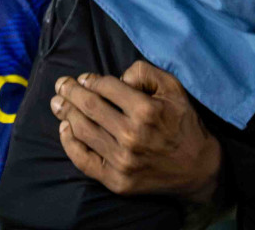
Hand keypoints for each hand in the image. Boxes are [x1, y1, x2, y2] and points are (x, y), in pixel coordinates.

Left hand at [51, 60, 220, 203]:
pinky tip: (65, 129)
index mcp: (146, 110)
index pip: (106, 87)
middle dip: (70, 92)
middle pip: (89, 107)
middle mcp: (131, 135)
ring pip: (82, 130)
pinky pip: (83, 160)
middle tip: (61, 84)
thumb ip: (145, 73)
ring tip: (57, 103)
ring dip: (65, 113)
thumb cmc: (184, 123)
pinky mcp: (116, 180)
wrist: (197, 168)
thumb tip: (116, 78)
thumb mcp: (173, 88)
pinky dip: (69, 143)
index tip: (83, 78)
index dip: (90, 80)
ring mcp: (122, 160)